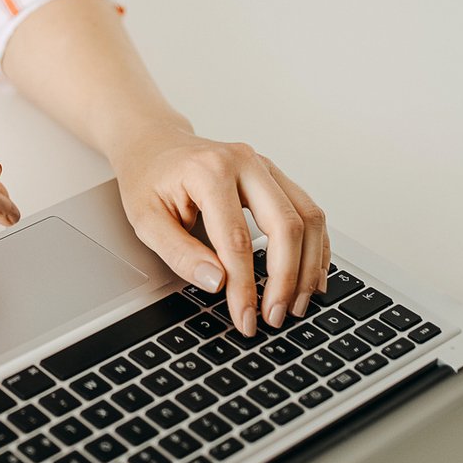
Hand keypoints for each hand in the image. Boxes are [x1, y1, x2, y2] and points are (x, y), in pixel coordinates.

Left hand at [108, 127, 329, 336]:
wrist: (154, 144)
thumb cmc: (148, 177)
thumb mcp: (146, 219)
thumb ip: (180, 252)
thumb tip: (217, 283)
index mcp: (210, 172)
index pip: (237, 241)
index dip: (245, 287)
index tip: (247, 318)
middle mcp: (245, 163)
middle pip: (286, 225)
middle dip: (286, 279)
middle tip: (275, 316)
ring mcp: (265, 167)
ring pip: (308, 217)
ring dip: (308, 266)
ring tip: (296, 303)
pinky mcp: (275, 176)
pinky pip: (309, 211)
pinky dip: (315, 246)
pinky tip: (310, 275)